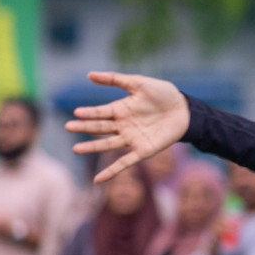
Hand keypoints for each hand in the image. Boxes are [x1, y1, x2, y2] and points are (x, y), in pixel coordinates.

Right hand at [65, 71, 189, 183]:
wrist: (186, 110)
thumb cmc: (164, 95)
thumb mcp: (140, 83)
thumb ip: (116, 79)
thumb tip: (89, 74)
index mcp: (121, 110)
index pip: (100, 112)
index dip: (89, 113)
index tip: (77, 113)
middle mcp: (124, 126)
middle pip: (100, 128)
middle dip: (84, 128)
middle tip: (68, 127)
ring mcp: (132, 139)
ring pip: (108, 144)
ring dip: (92, 147)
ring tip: (76, 149)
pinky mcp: (143, 151)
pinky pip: (125, 163)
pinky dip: (112, 171)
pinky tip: (98, 180)